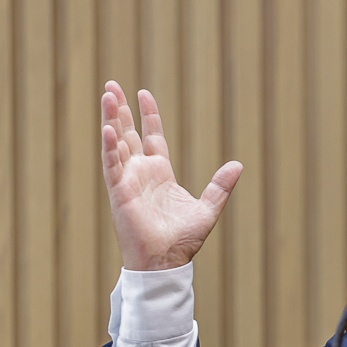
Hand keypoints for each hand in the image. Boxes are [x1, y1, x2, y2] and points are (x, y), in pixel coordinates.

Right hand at [100, 81, 242, 270]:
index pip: (152, 137)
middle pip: (128, 134)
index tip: (143, 93)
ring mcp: (128, 181)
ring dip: (111, 119)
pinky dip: (109, 146)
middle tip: (112, 85)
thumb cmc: (183, 241)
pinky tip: (108, 127)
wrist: (167, 261)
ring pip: (116, 143)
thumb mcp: (208, 208)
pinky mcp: (119, 193)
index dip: (148, 115)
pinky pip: (112, 165)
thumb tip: (239, 165)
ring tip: (108, 94)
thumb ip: (221, 186)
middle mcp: (141, 173)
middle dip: (121, 109)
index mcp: (161, 174)